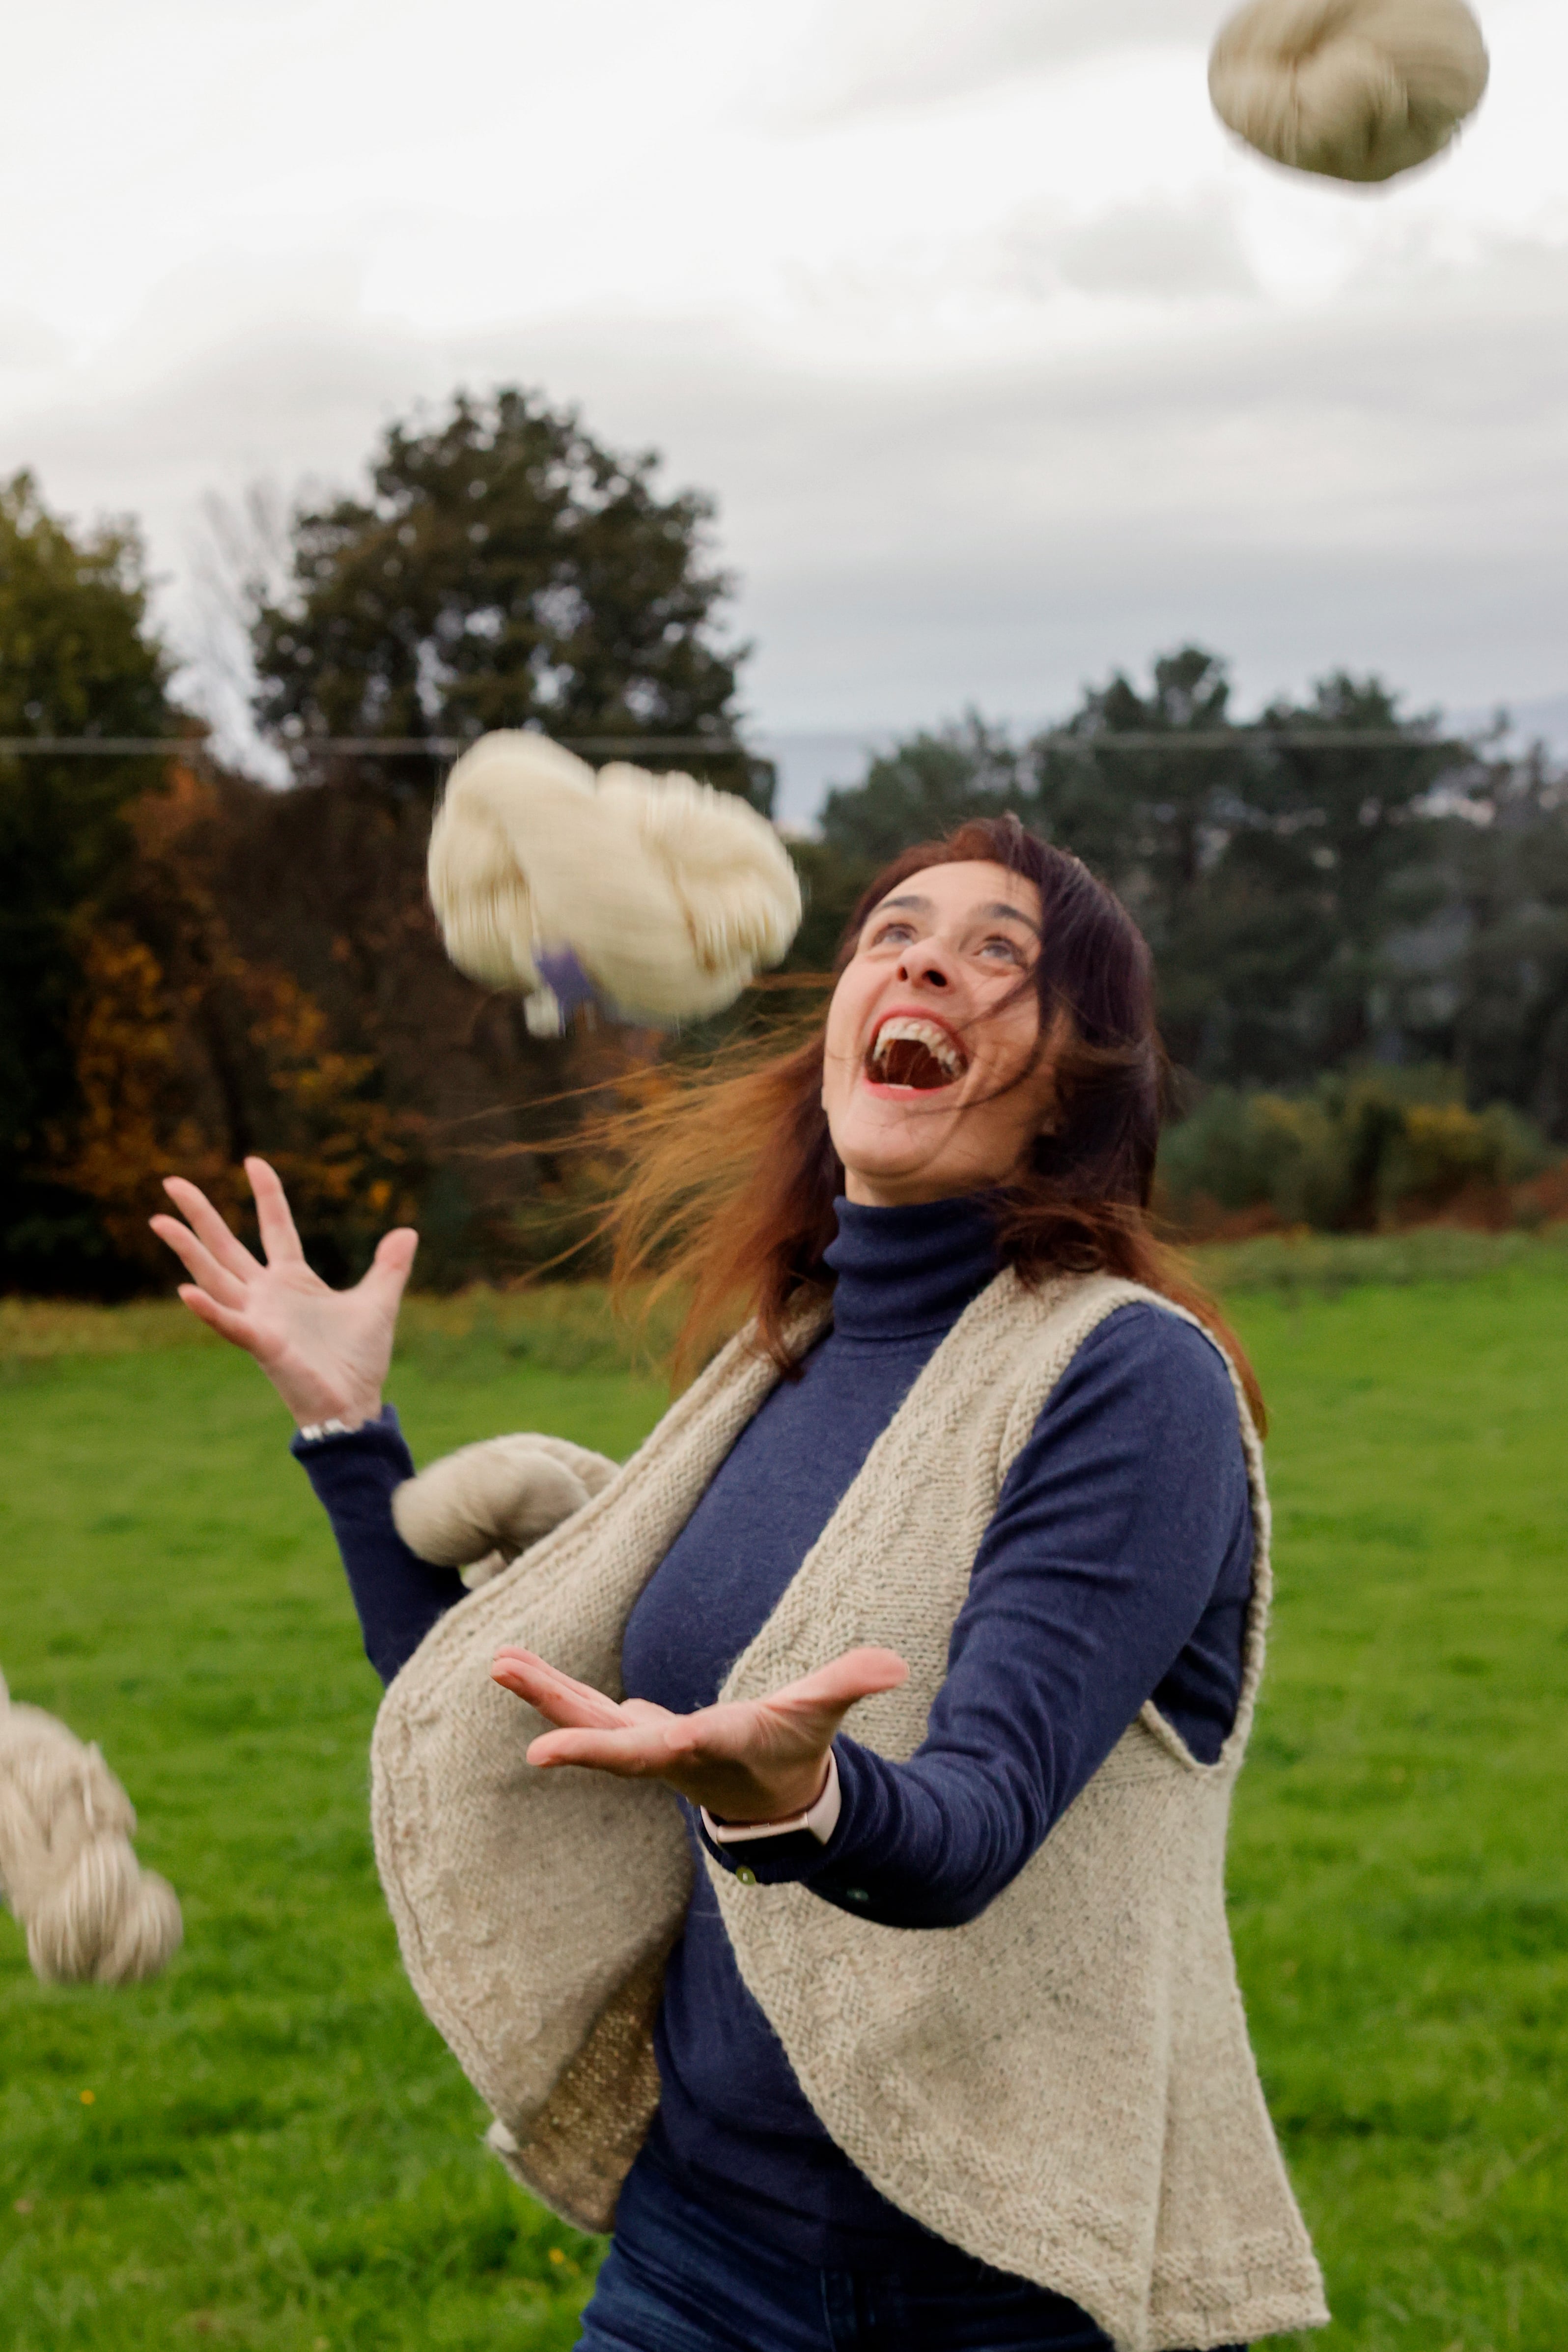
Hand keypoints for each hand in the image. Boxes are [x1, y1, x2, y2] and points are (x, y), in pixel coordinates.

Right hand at [150, 1157, 417, 1427]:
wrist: (355, 1404)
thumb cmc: (358, 1360)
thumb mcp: (379, 1302)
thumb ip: (389, 1267)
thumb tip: (407, 1231)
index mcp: (294, 1280)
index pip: (276, 1227)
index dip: (267, 1194)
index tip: (253, 1160)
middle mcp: (268, 1295)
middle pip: (226, 1246)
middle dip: (200, 1215)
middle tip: (172, 1181)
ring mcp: (259, 1318)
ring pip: (214, 1277)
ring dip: (188, 1250)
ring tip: (160, 1220)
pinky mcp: (262, 1345)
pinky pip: (230, 1324)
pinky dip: (209, 1309)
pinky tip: (186, 1291)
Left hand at [490, 1643, 908, 1824]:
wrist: (765, 1797)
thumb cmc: (792, 1750)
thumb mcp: (819, 1716)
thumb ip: (849, 1685)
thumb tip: (896, 1665)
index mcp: (716, 1746)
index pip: (683, 1746)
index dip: (659, 1743)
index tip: (644, 1740)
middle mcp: (670, 1753)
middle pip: (617, 1746)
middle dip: (577, 1735)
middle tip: (534, 1740)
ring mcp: (642, 1745)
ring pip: (586, 1720)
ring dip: (544, 1693)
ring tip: (498, 1661)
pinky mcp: (629, 1732)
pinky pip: (582, 1708)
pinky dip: (549, 1686)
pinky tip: (512, 1663)